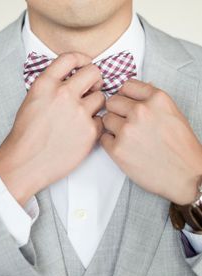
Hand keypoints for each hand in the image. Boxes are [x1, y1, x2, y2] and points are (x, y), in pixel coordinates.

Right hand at [0, 52, 104, 205]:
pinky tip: (81, 132)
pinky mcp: (89, 132)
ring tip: (82, 116)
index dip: (82, 59)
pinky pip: (101, 120)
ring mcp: (79, 113)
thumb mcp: (32, 101)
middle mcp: (64, 94)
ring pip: (101, 97)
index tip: (86, 64)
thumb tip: (72, 80)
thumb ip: (51, 87)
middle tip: (92, 89)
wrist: (26, 163)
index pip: (71, 58)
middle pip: (94, 72)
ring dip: (95, 104)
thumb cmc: (26, 136)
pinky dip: (95, 125)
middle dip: (95, 79)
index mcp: (46, 84)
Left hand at [101, 79, 201, 204]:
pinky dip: (110, 143)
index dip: (125, 96)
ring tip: (127, 137)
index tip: (126, 103)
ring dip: (112, 127)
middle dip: (117, 111)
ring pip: (106, 119)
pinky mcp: (117, 149)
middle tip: (125, 122)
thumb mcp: (173, 114)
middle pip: (112, 101)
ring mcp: (127, 130)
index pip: (127, 86)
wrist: (186, 176)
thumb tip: (137, 93)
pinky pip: (103, 138)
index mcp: (157, 99)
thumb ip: (153, 102)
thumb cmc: (182, 149)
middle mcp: (141, 111)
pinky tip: (124, 148)